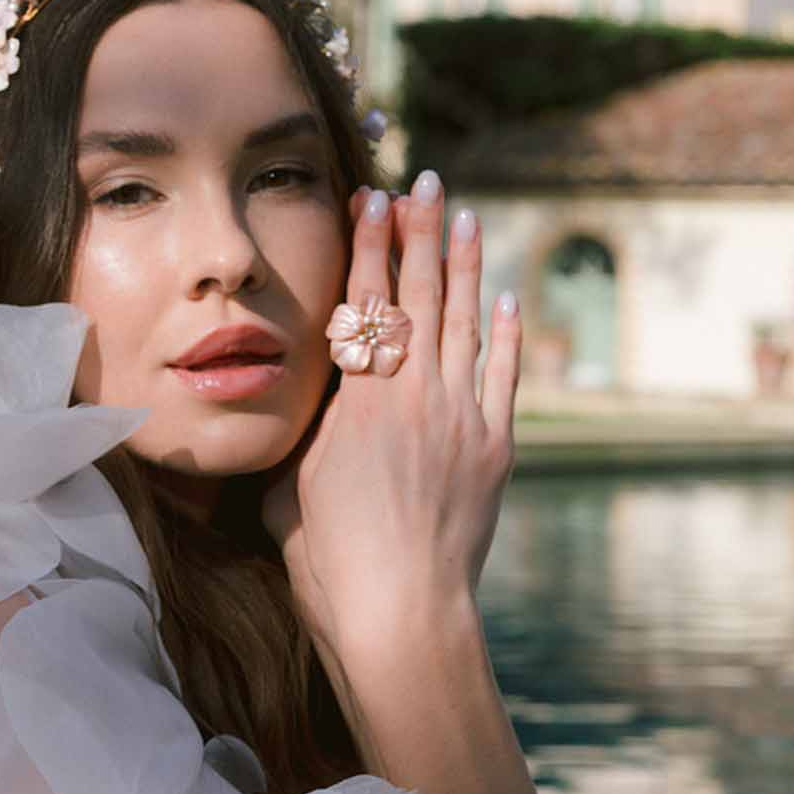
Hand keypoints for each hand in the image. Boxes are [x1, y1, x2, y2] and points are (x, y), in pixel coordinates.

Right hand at [260, 171, 520, 661]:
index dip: (368, 246)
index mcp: (357, 402)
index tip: (369, 198)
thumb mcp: (289, 486)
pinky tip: (503, 297)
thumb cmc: (327, 561)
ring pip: (466, 323)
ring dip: (465, 266)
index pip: (365, 303)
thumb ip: (304, 433)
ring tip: (466, 217)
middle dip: (420, 233)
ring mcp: (462, 419)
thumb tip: (299, 406)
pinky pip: (502, 375)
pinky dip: (504, 333)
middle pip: (420, 296)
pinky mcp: (494, 449)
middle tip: (423, 182)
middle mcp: (415, 396)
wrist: (398, 611)